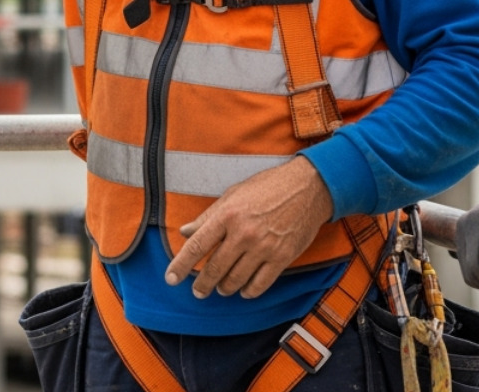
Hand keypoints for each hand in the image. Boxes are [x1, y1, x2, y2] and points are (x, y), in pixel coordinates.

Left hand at [163, 156, 332, 299]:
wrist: (308, 187)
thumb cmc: (268, 187)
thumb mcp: (233, 194)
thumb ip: (208, 216)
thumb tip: (184, 232)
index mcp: (227, 214)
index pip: (197, 246)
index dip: (180, 265)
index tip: (170, 279)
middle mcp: (243, 233)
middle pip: (214, 268)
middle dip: (202, 284)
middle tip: (198, 291)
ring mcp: (263, 247)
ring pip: (236, 280)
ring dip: (224, 288)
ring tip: (220, 288)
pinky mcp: (282, 257)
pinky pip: (259, 284)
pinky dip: (248, 291)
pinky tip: (243, 290)